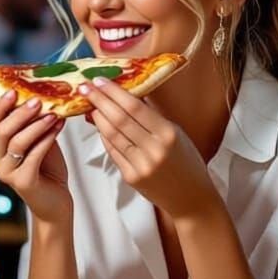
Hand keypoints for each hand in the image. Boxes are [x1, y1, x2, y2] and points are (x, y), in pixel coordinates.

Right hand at [0, 92, 69, 222]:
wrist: (56, 201)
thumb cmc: (48, 168)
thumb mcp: (38, 140)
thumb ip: (33, 123)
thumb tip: (40, 94)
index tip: (14, 90)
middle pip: (0, 131)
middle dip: (19, 113)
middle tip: (37, 101)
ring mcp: (8, 173)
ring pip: (16, 142)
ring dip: (36, 125)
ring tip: (53, 114)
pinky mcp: (23, 182)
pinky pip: (33, 156)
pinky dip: (46, 139)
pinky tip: (58, 127)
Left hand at [79, 77, 217, 219]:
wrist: (191, 198)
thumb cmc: (187, 162)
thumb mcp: (177, 133)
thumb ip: (152, 116)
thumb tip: (128, 93)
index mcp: (168, 134)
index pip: (134, 108)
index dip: (114, 92)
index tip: (100, 80)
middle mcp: (153, 150)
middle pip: (119, 119)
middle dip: (99, 100)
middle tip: (86, 87)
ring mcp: (140, 165)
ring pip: (111, 135)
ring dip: (98, 117)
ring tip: (89, 103)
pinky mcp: (130, 177)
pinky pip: (112, 151)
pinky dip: (104, 135)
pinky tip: (99, 124)